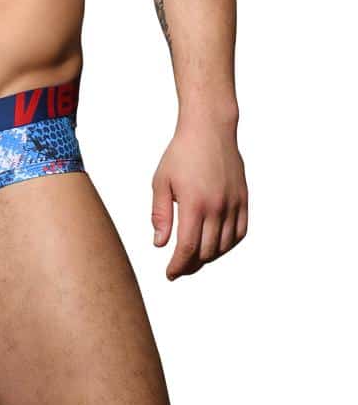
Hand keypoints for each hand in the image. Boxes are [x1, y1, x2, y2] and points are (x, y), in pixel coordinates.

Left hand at [150, 116, 247, 279]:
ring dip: (209, 257)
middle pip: (207, 252)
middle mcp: (217, 207)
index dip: (178, 266)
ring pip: (224, 246)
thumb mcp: (161, 181)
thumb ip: (161, 215)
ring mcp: (233, 204)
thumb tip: (160, 245)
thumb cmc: (181, 153)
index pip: (188, 248)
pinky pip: (240, 233)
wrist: (209, 129)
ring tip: (194, 257)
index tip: (170, 274)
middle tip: (179, 267)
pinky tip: (216, 246)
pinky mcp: (243, 200)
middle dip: (191, 265)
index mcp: (194, 204)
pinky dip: (228, 245)